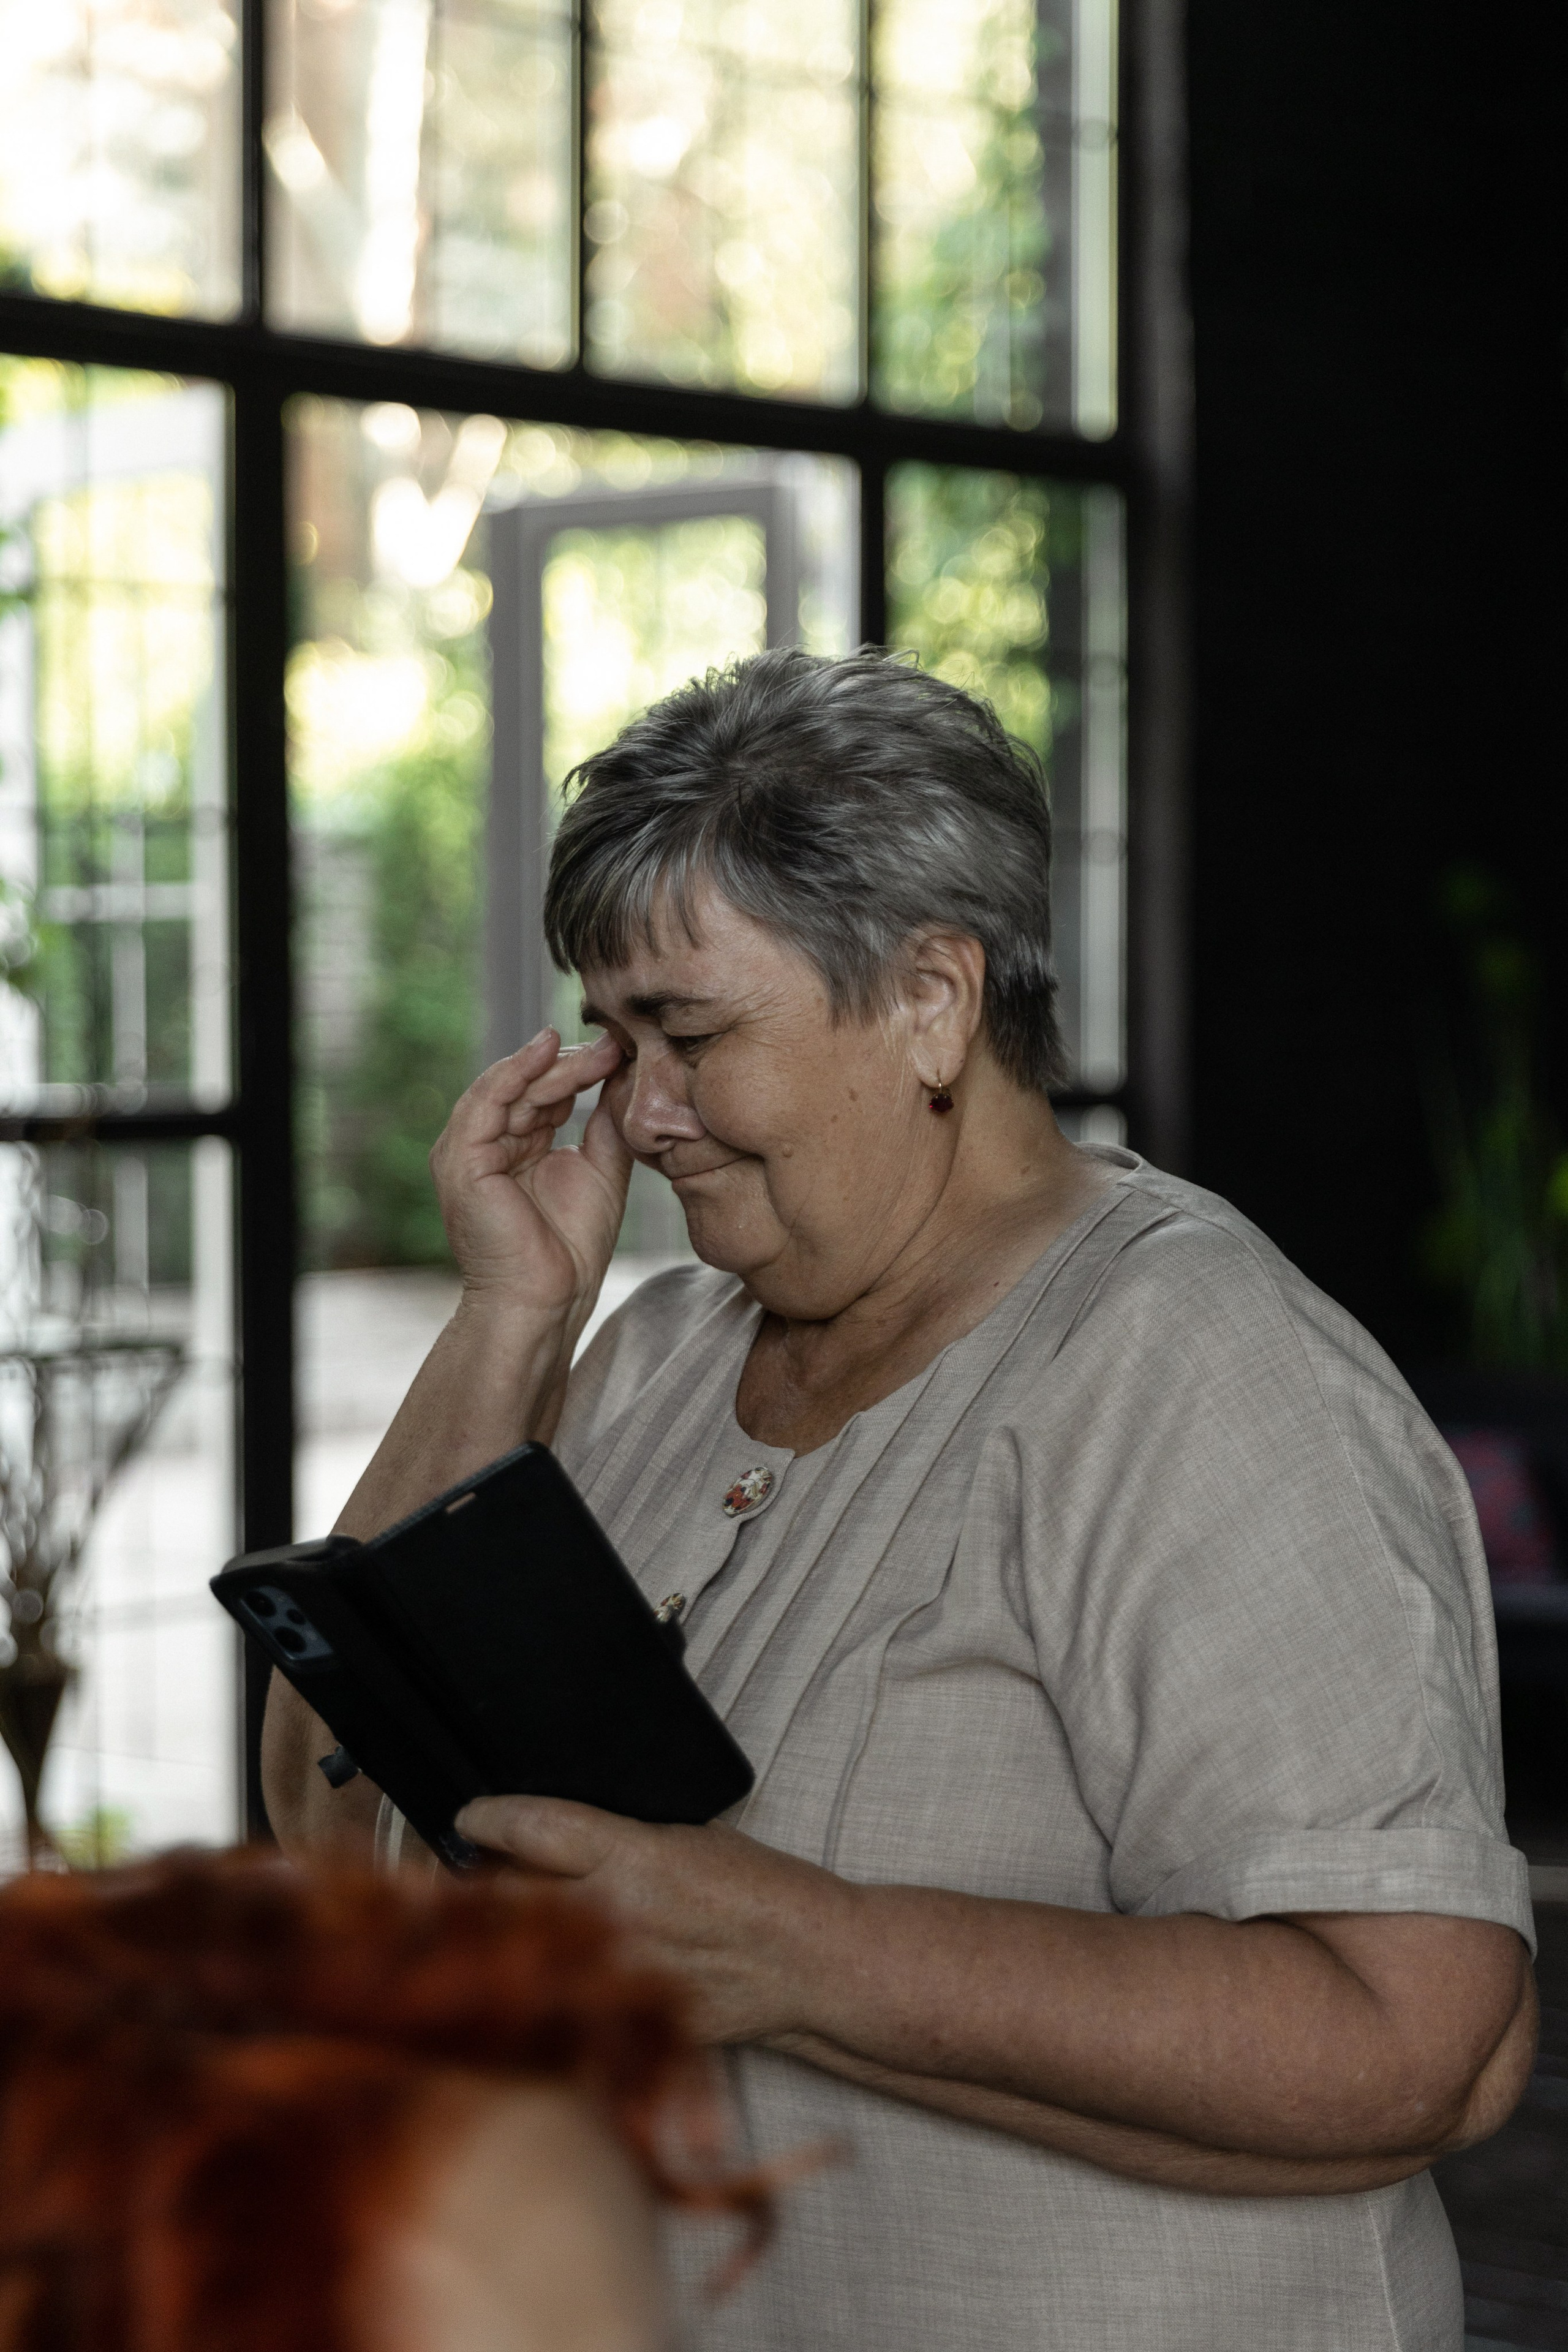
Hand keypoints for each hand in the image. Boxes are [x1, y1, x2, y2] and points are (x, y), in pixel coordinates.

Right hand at [429, 1029, 631, 1318]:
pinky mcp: (460, 1160)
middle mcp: (487, 1144)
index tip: (621, 1052)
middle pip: (526, 1085)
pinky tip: (548, 1054)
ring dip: (550, 1064)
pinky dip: (515, 1072)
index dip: (580, 1070)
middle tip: (613, 1043)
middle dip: (570, 1062)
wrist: (547, 1299)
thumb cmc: (571, 1248)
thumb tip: (623, 1076)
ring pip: (506, 1087)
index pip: (543, 1093)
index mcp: (516, 1146)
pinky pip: (485, 1101)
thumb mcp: (600, 1170)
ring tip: (591, 1049)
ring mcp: (467, 1151)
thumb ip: (605, 1123)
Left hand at [456, 1795, 850, 2045]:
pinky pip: (560, 2000)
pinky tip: (532, 1977)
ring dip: (496, 1938)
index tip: (467, 1816)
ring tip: (480, 1925)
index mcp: (637, 1858)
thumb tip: (538, 1835)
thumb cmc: (756, 1887)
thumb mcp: (684, 1837)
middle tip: (450, 1873)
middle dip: (473, 1883)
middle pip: (507, 1896)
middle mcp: (619, 1917)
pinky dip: (540, 1986)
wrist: (811, 1964)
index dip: (488, 1819)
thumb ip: (612, 1839)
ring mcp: (615, 1978)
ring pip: (522, 1954)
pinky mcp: (623, 2023)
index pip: (534, 1829)